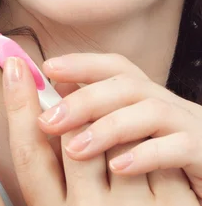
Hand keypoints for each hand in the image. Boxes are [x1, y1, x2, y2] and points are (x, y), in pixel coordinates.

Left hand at [37, 53, 201, 199]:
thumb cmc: (164, 172)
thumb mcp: (127, 141)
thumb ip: (96, 118)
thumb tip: (54, 96)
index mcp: (148, 99)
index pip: (114, 68)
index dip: (81, 63)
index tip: (48, 68)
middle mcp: (170, 105)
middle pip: (126, 85)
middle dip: (83, 100)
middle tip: (48, 120)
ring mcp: (191, 126)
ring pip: (151, 110)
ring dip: (108, 127)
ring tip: (75, 150)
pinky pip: (179, 147)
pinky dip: (146, 154)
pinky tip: (118, 167)